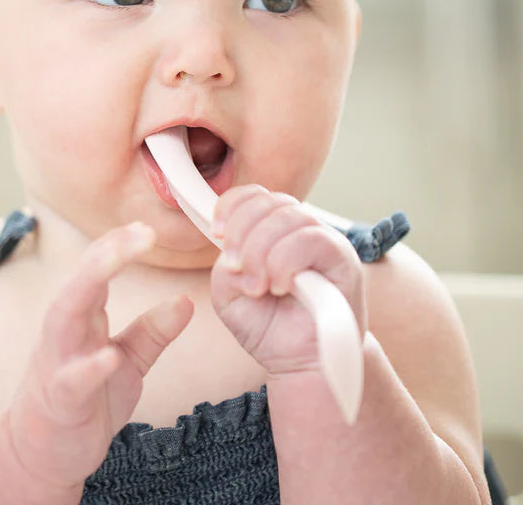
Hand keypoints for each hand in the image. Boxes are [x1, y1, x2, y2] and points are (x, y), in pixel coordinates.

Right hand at [6, 222, 193, 493]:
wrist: (42, 454)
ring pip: (66, 314)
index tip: (149, 227)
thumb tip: (185, 302)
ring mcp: (59, 362)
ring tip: (116, 259)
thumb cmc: (84, 401)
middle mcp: (66, 330)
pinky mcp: (61, 400)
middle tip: (142, 231)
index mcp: (82, 317)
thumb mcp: (126, 362)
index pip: (98, 268)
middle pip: (83, 279)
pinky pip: (73, 379)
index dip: (121, 244)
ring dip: (90, 283)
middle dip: (109, 251)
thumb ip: (151, 332)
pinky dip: (90, 367)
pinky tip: (110, 356)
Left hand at [210, 185, 366, 376]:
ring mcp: (325, 240)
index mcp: (273, 230)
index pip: (255, 195)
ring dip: (261, 251)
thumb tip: (233, 247)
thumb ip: (226, 264)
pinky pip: (312, 239)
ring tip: (258, 286)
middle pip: (268, 202)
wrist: (302, 365)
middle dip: (242, 233)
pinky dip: (285, 261)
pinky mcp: (344, 258)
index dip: (232, 206)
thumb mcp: (230, 293)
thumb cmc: (269, 327)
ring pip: (288, 217)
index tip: (217, 233)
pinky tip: (279, 286)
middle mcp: (301, 229)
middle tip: (236, 268)